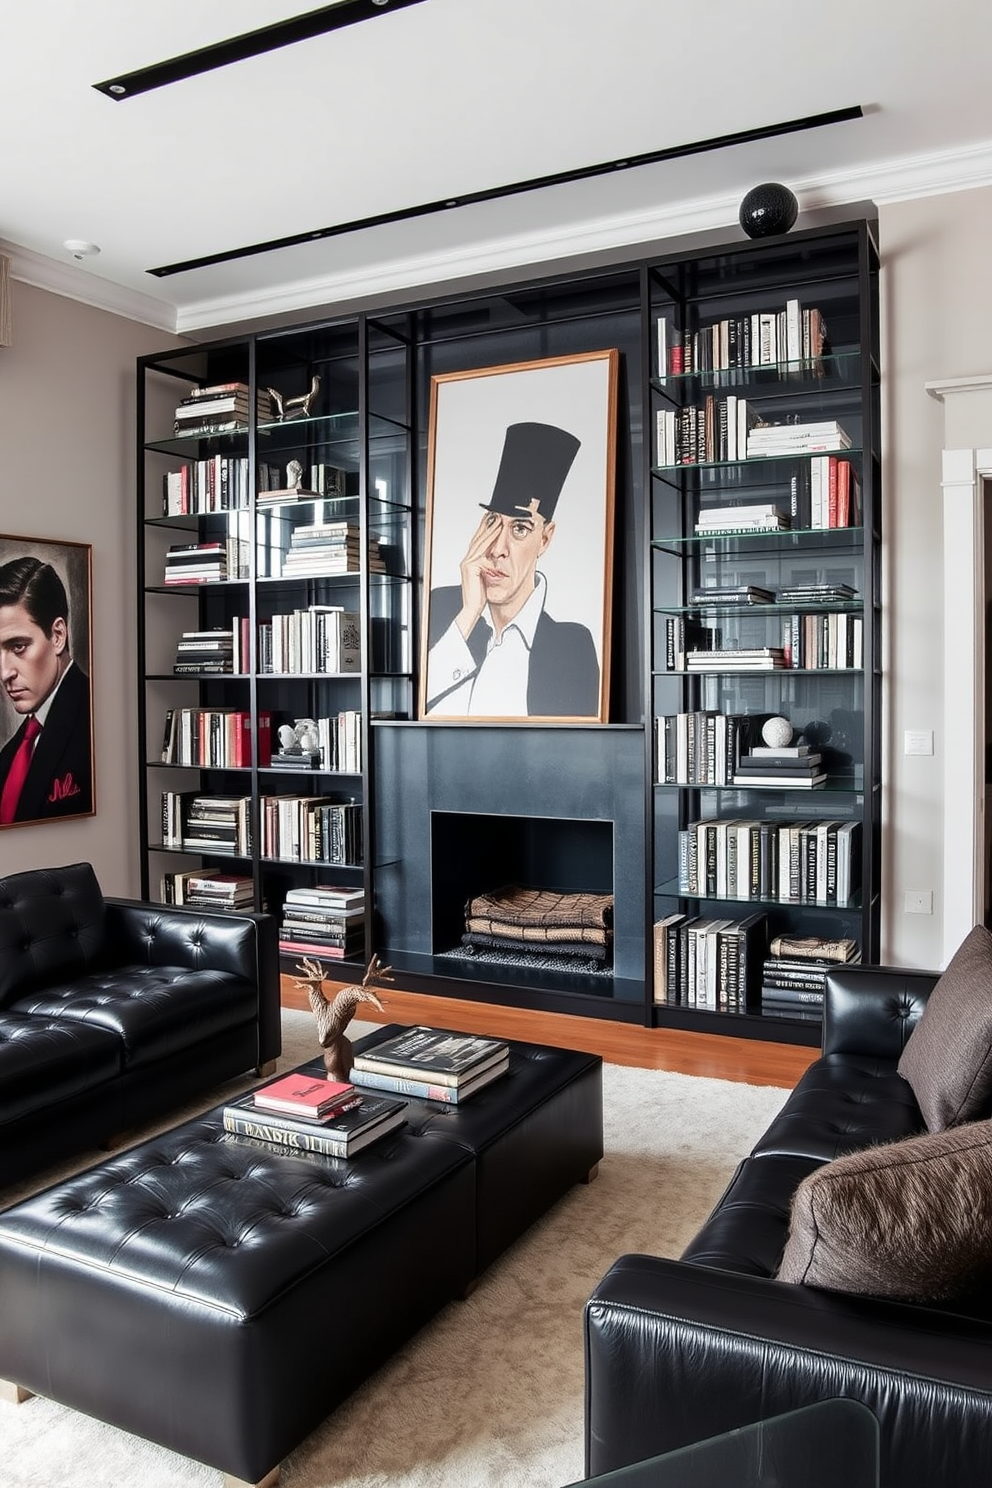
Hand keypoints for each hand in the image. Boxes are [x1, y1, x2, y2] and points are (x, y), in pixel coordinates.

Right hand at [454, 514, 495, 639]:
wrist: (474, 608)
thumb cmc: (482, 596)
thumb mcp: (490, 576)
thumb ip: (492, 566)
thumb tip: (501, 557)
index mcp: (472, 561)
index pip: (481, 541)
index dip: (488, 529)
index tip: (497, 518)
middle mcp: (468, 559)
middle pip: (479, 537)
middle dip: (488, 524)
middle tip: (497, 512)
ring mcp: (468, 561)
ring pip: (481, 540)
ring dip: (490, 527)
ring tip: (498, 516)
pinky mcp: (470, 565)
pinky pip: (481, 547)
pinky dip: (489, 537)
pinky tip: (496, 529)